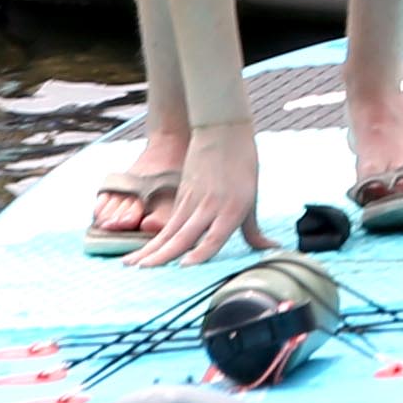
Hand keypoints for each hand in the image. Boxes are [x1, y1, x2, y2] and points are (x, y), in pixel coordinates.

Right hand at [131, 130, 271, 272]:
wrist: (222, 130)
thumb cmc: (242, 165)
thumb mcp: (251, 198)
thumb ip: (254, 231)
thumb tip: (272, 250)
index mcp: (232, 209)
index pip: (214, 237)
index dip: (200, 253)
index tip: (184, 266)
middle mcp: (209, 207)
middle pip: (184, 236)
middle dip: (163, 256)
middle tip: (144, 272)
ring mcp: (192, 202)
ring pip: (168, 232)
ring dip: (149, 251)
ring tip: (130, 266)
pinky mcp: (180, 198)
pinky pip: (166, 226)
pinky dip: (152, 241)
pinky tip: (139, 254)